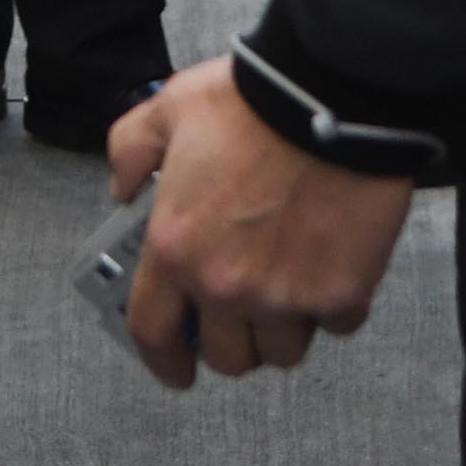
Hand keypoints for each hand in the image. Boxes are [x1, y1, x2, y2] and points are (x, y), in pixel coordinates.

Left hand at [107, 58, 414, 389]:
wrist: (330, 96)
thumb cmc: (252, 102)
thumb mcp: (167, 109)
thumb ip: (131, 150)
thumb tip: (123, 186)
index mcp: (176, 246)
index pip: (154, 332)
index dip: (162, 360)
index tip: (174, 368)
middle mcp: (226, 283)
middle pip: (226, 356)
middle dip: (229, 340)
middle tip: (238, 312)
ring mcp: (286, 296)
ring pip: (282, 351)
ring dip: (280, 329)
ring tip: (284, 287)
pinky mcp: (342, 294)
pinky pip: (334, 325)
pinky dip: (331, 306)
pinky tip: (326, 267)